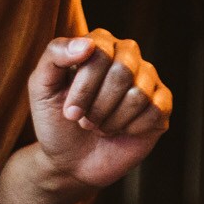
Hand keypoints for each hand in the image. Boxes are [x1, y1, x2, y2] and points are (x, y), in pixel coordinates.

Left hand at [28, 30, 171, 192]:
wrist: (70, 160)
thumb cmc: (55, 118)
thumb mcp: (42, 85)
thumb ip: (55, 55)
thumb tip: (87, 43)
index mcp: (98, 43)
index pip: (99, 52)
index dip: (84, 87)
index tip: (69, 112)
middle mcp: (127, 55)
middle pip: (122, 71)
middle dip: (98, 105)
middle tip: (83, 122)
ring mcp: (147, 80)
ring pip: (138, 95)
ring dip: (111, 120)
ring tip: (99, 126)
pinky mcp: (161, 106)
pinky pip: (154, 111)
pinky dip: (129, 128)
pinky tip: (119, 131)